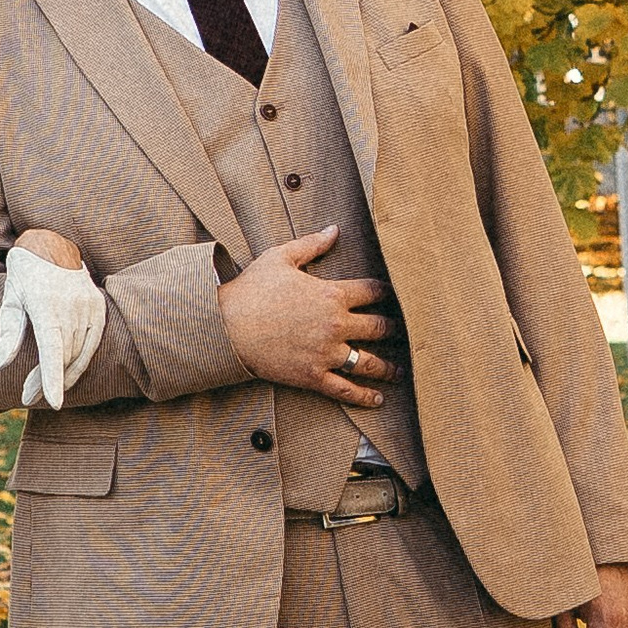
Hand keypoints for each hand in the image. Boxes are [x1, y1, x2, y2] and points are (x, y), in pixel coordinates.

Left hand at [0, 234, 107, 409]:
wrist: (52, 245)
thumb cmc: (25, 276)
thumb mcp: (11, 298)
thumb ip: (8, 331)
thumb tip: (2, 363)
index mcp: (45, 303)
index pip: (52, 349)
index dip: (52, 378)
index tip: (53, 403)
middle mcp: (71, 305)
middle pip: (62, 356)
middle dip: (46, 381)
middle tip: (27, 396)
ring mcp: (89, 305)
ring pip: (78, 354)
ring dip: (62, 375)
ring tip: (42, 388)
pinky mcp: (99, 307)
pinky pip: (92, 345)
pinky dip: (79, 362)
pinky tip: (65, 374)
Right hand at [216, 228, 397, 403]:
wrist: (225, 326)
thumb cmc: (251, 290)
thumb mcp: (281, 257)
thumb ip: (312, 244)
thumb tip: (334, 229)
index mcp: (332, 294)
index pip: (373, 292)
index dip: (387, 292)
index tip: (394, 296)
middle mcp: (336, 325)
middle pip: (378, 328)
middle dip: (393, 330)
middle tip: (402, 333)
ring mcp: (326, 353)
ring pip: (368, 362)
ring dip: (387, 368)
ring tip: (398, 371)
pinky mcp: (312, 376)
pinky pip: (345, 389)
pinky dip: (364, 396)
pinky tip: (377, 399)